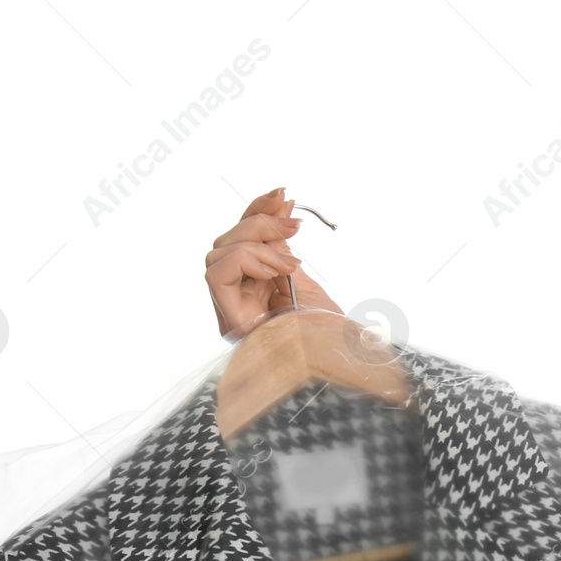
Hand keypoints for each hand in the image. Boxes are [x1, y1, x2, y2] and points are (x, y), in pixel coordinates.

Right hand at [204, 187, 343, 339]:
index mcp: (253, 295)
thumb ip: (283, 248)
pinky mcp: (230, 323)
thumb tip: (281, 205)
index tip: (284, 197)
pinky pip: (218, 273)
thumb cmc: (330, 333)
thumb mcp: (304, 280)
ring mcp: (231, 315)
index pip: (239, 244)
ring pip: (218, 254)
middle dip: (258, 224)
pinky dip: (247, 260)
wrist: (343, 363)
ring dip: (256, 244)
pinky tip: (276, 271)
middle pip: (225, 245)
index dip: (256, 214)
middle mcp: (237, 305)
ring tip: (289, 261)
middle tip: (294, 225)